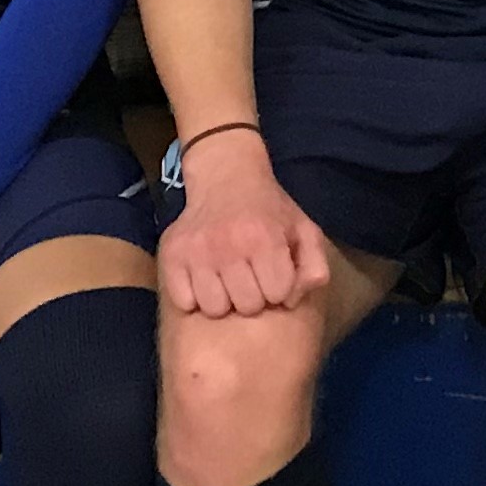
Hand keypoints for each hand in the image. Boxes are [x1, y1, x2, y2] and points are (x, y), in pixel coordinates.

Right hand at [160, 138, 332, 318]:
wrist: (226, 177)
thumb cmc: (269, 211)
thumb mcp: (304, 230)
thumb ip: (314, 267)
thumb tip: (292, 301)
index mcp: (265, 238)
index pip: (278, 294)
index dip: (279, 289)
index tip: (273, 276)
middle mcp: (229, 245)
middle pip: (247, 306)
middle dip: (253, 297)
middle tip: (250, 277)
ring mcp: (197, 251)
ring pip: (214, 308)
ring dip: (223, 300)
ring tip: (227, 280)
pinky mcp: (171, 255)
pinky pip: (184, 302)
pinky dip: (194, 297)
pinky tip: (204, 279)